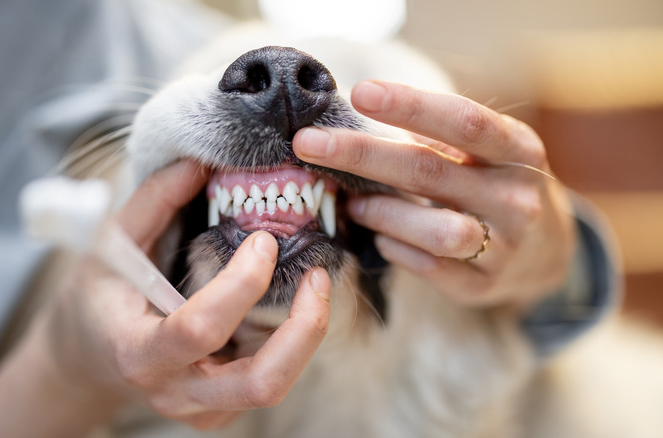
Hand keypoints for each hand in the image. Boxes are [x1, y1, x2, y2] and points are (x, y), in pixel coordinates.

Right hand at [0, 161, 330, 436]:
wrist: (88, 358)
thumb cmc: (99, 298)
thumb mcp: (111, 245)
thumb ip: (154, 202)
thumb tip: (199, 163)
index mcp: (138, 353)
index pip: (198, 329)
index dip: (241, 284)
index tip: (263, 240)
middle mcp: (175, 392)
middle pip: (260, 383)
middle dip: (304, 329)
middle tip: (318, 277)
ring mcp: (202, 409)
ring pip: (275, 386)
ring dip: (306, 335)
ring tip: (315, 285)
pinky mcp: (222, 410)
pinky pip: (269, 380)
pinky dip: (290, 342)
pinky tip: (288, 305)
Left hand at [293, 80, 575, 310]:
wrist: (549, 252)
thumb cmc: (498, 185)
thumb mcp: (488, 152)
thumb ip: (439, 137)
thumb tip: (364, 114)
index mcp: (519, 151)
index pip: (463, 122)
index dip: (411, 106)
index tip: (360, 93)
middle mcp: (517, 197)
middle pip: (430, 172)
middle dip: (361, 155)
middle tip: (308, 144)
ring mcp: (504, 247)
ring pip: (434, 230)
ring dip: (381, 213)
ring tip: (353, 203)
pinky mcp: (483, 286)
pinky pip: (429, 268)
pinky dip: (395, 249)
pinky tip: (380, 237)